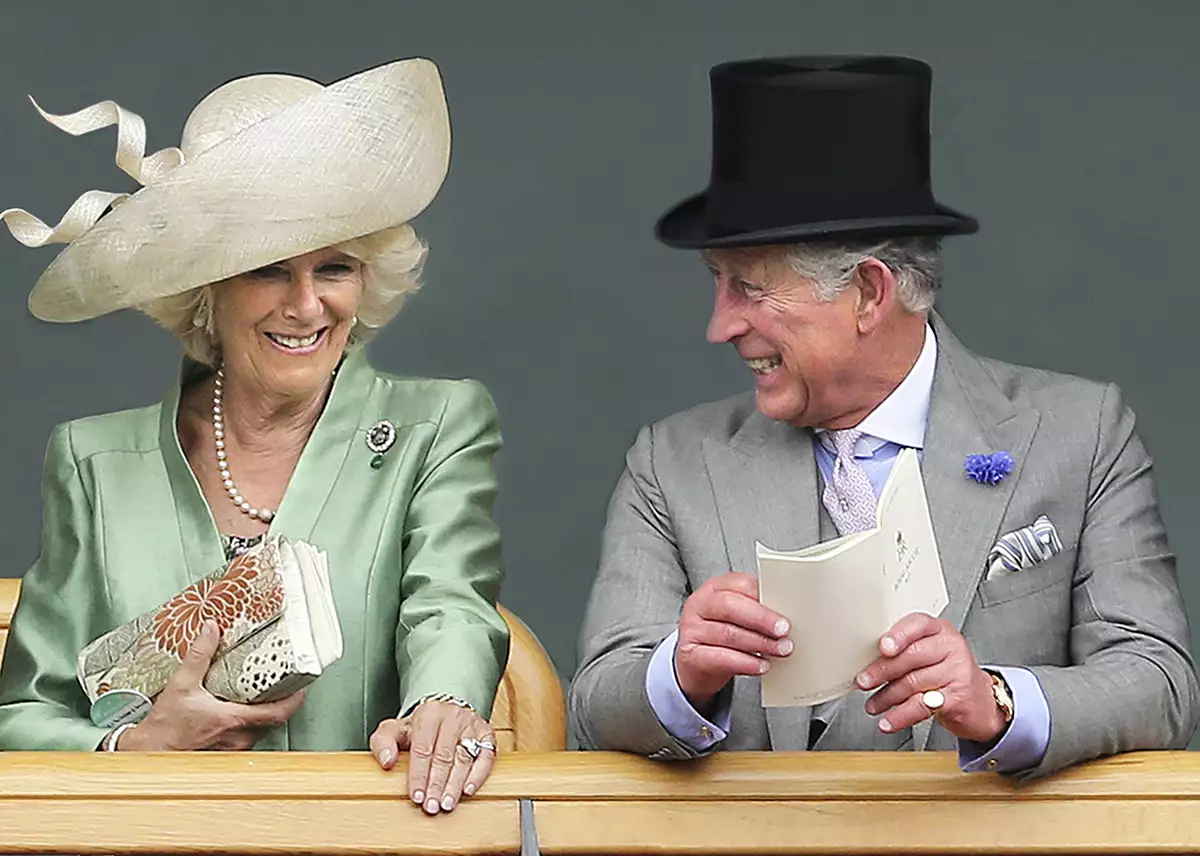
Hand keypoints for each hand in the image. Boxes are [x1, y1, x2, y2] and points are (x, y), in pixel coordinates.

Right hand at [118, 619, 305, 750]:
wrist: (147, 754)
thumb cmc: (163, 728)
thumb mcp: (181, 685)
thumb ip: (199, 656)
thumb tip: (211, 629)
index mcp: (232, 720)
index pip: (279, 713)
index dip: (296, 698)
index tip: (304, 684)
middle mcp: (238, 738)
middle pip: (274, 720)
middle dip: (283, 701)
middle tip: (288, 682)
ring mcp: (233, 748)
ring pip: (262, 729)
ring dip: (266, 711)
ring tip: (267, 691)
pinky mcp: (225, 753)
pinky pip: (248, 736)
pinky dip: (251, 722)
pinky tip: (244, 709)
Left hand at [370, 700, 495, 814]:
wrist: (444, 714)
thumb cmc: (419, 728)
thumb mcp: (395, 730)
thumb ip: (383, 742)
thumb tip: (387, 761)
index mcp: (429, 713)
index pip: (423, 748)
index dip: (419, 775)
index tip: (416, 796)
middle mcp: (453, 715)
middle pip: (444, 755)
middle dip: (437, 784)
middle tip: (431, 806)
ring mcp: (472, 724)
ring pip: (465, 758)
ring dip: (455, 784)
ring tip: (447, 804)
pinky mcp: (487, 733)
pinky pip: (486, 756)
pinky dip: (478, 774)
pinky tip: (468, 790)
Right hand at [675, 572, 792, 710]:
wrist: (695, 666)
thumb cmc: (721, 637)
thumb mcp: (736, 618)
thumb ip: (755, 611)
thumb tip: (787, 617)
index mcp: (714, 589)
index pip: (739, 584)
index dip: (763, 596)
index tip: (786, 609)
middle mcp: (699, 605)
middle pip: (730, 606)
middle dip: (761, 618)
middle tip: (784, 630)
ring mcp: (691, 630)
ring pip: (727, 633)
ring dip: (759, 643)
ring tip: (780, 650)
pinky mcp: (690, 655)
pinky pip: (720, 658)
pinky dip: (745, 663)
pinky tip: (761, 665)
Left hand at [856, 612, 1006, 743]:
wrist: (981, 703)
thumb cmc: (948, 673)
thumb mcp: (930, 652)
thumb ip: (905, 649)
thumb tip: (868, 659)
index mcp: (940, 630)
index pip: (918, 624)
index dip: (898, 635)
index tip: (882, 647)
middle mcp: (951, 647)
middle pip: (911, 656)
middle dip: (882, 670)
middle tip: (863, 681)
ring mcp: (957, 672)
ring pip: (913, 683)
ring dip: (886, 697)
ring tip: (873, 705)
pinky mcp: (957, 698)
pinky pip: (921, 706)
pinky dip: (899, 716)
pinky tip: (888, 721)